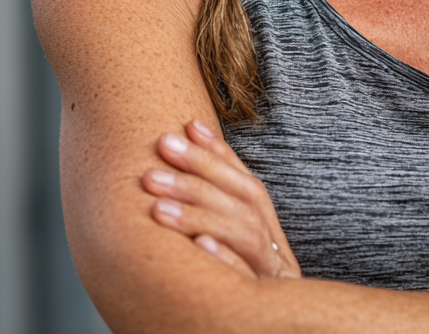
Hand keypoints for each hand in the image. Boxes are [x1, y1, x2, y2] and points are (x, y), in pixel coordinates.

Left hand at [141, 119, 300, 279]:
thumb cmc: (234, 285)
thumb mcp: (226, 244)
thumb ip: (212, 204)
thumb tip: (188, 139)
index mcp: (266, 229)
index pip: (245, 181)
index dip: (219, 152)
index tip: (188, 127)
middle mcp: (276, 247)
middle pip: (245, 200)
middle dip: (200, 176)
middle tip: (152, 170)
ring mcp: (276, 274)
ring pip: (246, 233)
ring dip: (201, 215)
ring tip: (156, 207)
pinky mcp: (268, 302)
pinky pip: (249, 279)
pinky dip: (226, 258)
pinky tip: (198, 246)